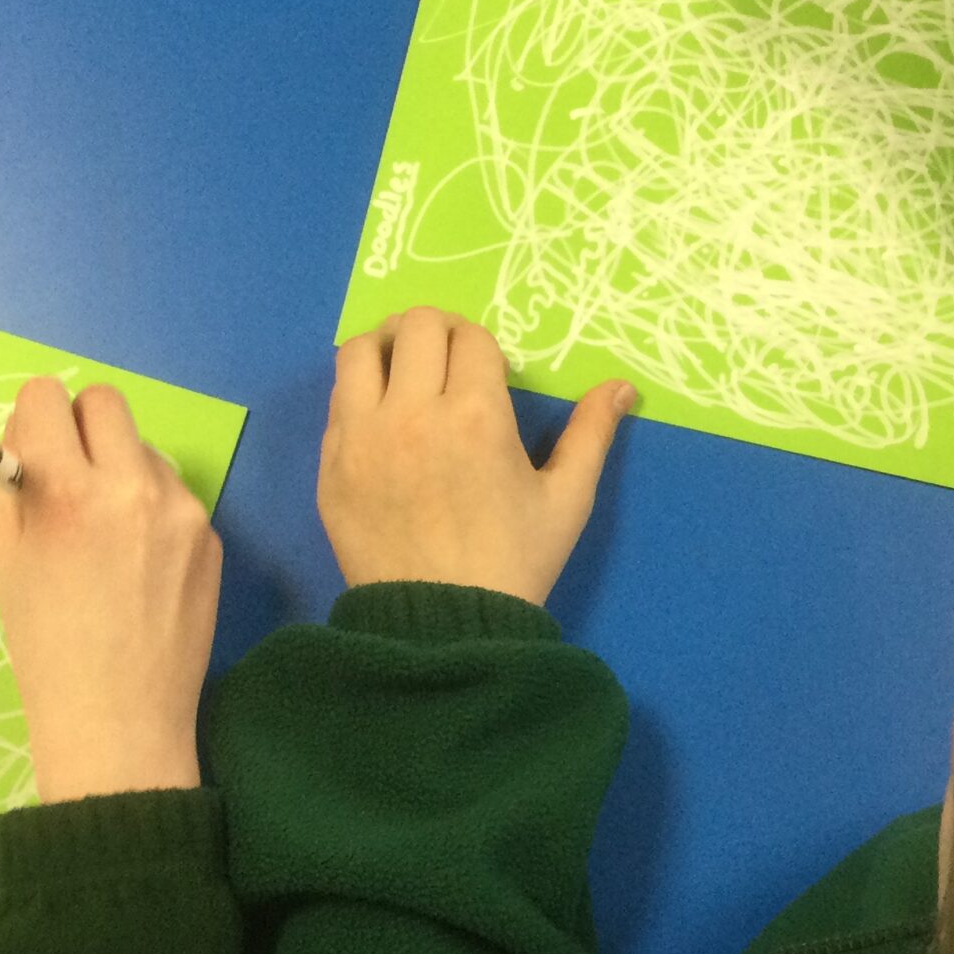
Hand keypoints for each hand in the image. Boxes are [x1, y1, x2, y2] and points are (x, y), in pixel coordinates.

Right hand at [0, 379, 221, 803]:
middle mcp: (132, 487)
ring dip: (120, 470)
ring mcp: (182, 511)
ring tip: (107, 538)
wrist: (119, 722)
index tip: (30, 453)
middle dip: (79, 427)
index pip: (47, 397)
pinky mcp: (212, 536)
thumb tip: (19, 437)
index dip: (31, 422)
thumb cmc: (46, 648)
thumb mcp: (5, 562)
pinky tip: (141, 567)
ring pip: (144, 448)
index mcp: (68, 493)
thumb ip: (8, 486)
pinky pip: (174, 493)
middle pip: (105, 401)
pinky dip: (152, 511)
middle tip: (68, 478)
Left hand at [319, 308, 632, 607]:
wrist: (441, 628)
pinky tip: (381, 418)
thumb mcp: (565, 500)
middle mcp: (411, 413)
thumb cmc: (513, 563)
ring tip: (403, 373)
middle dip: (438, 332)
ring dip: (386, 349)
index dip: (484, 346)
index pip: (471, 337)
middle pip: (414, 326)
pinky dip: (358, 394)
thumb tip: (623, 387)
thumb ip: (591, 434)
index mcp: (475, 415)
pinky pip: (336, 401)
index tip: (489, 373)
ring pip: (359, 351)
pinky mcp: (330, 465)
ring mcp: (361, 438)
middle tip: (448, 360)